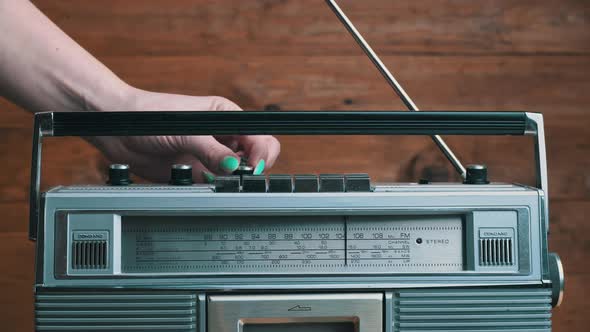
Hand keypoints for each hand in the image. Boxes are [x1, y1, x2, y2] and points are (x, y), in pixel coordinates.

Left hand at [87, 89, 280, 182]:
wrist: (118, 130)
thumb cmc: (148, 115)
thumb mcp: (185, 131)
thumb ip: (211, 149)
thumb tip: (234, 166)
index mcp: (226, 115)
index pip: (259, 135)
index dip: (260, 153)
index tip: (251, 167)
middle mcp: (222, 135)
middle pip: (255, 155)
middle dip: (252, 168)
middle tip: (238, 176)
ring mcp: (211, 154)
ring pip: (238, 173)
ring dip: (232, 180)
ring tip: (217, 178)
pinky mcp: (198, 172)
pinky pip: (217, 185)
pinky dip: (215, 189)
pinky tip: (203, 183)